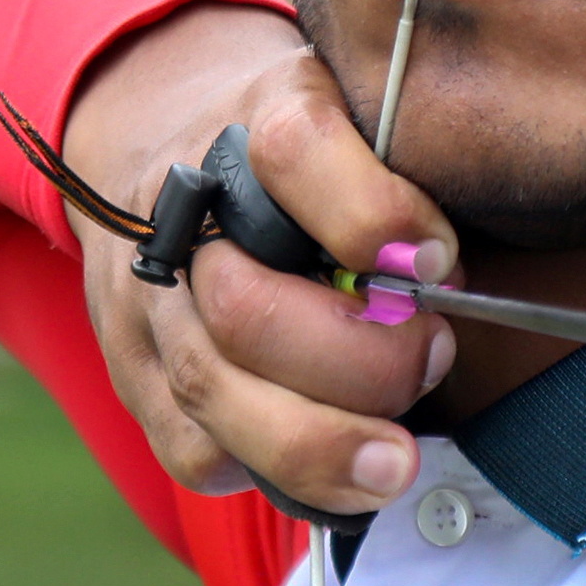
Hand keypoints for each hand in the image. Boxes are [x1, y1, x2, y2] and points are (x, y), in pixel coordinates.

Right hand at [57, 2, 458, 513]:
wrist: (162, 143)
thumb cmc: (306, 147)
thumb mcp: (363, 113)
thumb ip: (408, 176)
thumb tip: (451, 279)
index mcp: (252, 118)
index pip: (294, 151)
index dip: (373, 215)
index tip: (442, 260)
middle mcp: (180, 212)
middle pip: (246, 308)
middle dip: (358, 361)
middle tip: (434, 359)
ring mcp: (146, 300)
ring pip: (213, 390)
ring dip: (317, 444)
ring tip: (392, 467)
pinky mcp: (134, 374)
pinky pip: (195, 451)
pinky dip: (272, 472)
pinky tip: (334, 471)